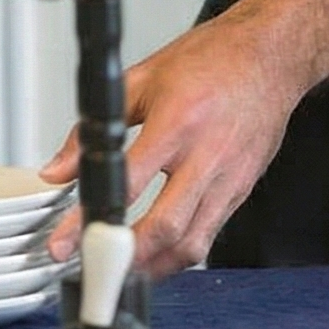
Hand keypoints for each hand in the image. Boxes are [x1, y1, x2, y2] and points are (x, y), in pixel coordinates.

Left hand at [40, 3, 304, 278]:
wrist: (272, 55)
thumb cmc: (213, 60)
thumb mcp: (142, 80)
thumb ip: (94, 129)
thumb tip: (57, 172)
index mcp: (178, 121)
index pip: (127, 183)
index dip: (91, 221)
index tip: (65, 244)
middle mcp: (207, 154)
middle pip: (165, 227)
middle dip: (124, 259)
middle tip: (94, 270)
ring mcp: (230, 176)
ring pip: (191, 243)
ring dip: (153, 267)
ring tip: (122, 273)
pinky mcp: (243, 189)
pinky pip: (210, 235)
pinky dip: (179, 252)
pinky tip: (157, 254)